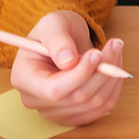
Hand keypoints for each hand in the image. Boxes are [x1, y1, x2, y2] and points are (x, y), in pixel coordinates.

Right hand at [10, 10, 125, 125]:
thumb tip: (68, 61)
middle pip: (77, 97)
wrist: (64, 41)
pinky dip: (113, 86)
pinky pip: (102, 108)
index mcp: (24, 78)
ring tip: (115, 49)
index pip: (53, 89)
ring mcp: (56, 112)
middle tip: (115, 44)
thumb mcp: (53, 23)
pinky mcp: (75, 115)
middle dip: (101, 71)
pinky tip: (114, 65)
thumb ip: (58, 39)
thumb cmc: (55, 30)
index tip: (97, 53)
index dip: (79, 75)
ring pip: (94, 103)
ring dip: (111, 76)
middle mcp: (36, 101)